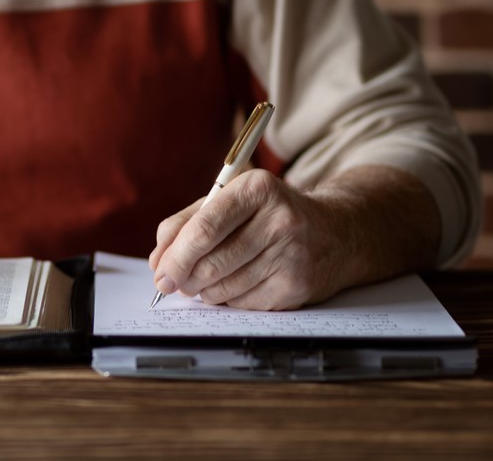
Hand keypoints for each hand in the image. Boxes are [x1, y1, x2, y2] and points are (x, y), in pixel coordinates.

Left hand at [147, 169, 357, 310]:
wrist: (334, 232)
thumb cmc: (268, 215)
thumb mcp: (229, 201)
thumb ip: (185, 223)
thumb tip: (158, 261)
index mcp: (257, 189)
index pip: (204, 228)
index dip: (175, 256)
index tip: (159, 272)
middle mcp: (279, 220)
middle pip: (211, 262)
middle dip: (183, 278)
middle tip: (173, 282)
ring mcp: (292, 255)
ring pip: (223, 288)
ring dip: (204, 290)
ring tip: (207, 278)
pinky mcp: (296, 286)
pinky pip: (242, 303)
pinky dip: (228, 299)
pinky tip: (236, 283)